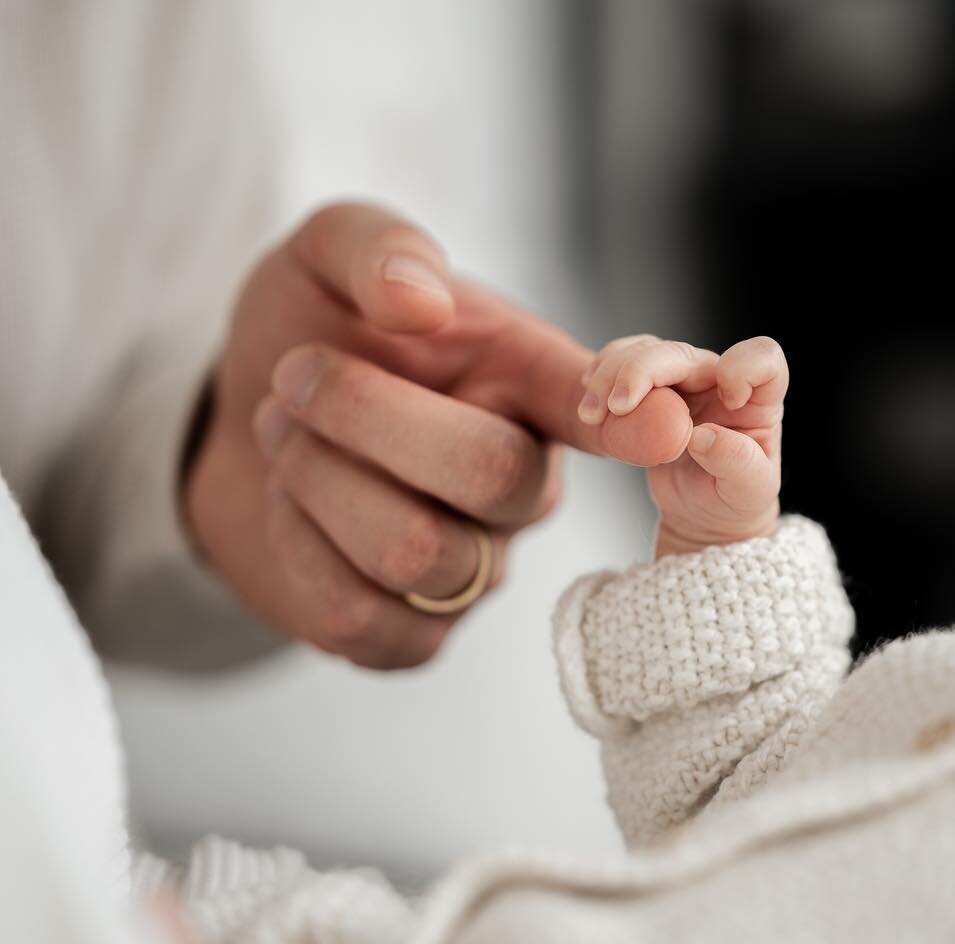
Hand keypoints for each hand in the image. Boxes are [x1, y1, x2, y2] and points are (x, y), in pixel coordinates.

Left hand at [185, 203, 692, 667]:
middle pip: (489, 474)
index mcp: (530, 385)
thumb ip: (380, 249)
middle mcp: (525, 485)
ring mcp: (478, 568)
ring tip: (285, 430)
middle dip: (364, 414)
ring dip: (315, 478)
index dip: (634, 423)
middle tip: (295, 373)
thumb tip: (420, 300)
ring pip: (415, 552)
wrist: (241, 423)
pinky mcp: (411, 635)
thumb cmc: (314, 333)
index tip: (666, 426)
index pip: (599, 407)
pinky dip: (294, 549)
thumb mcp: (328, 256)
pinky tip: (289, 506)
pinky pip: (359, 618)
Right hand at [577, 335, 786, 557]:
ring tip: (592, 414)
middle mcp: (718, 380)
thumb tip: (703, 436)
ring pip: (644, 352)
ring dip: (611, 375)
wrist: (704, 513)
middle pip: (680, 352)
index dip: (743, 367)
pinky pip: (622, 362)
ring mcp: (682, 381)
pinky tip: (590, 402)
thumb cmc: (735, 500)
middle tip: (616, 407)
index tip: (728, 399)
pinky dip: (600, 376)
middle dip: (642, 370)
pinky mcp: (650, 389)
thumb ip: (737, 462)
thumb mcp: (749, 491)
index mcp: (757, 399)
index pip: (762, 357)